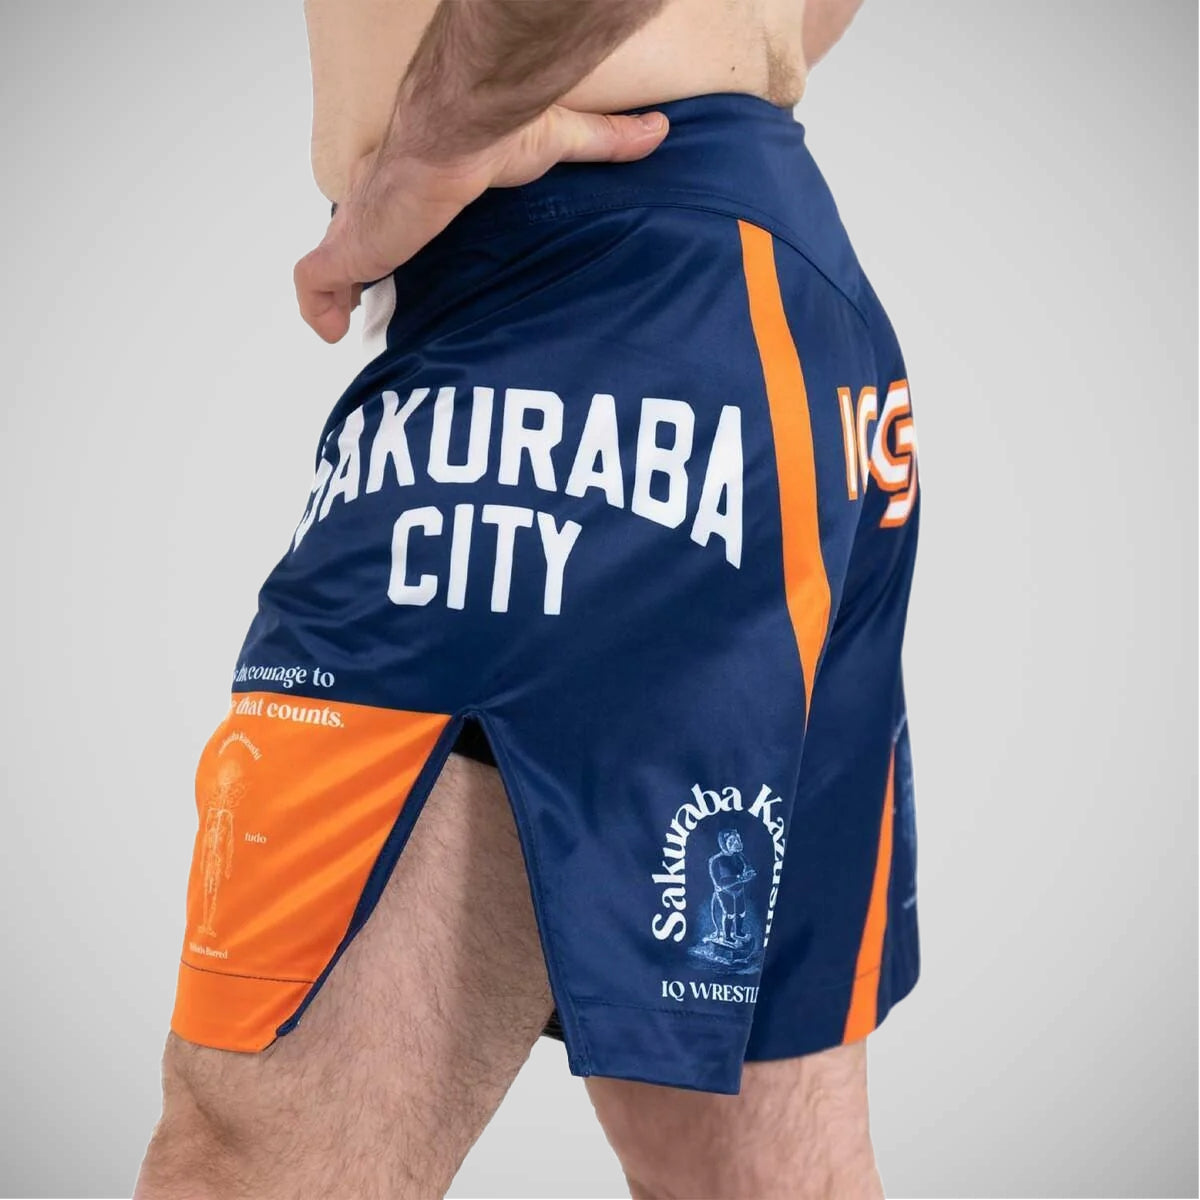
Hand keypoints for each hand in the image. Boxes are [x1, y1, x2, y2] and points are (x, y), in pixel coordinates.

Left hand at [294, 105, 667, 342]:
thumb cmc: (495, 136)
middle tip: (374, 301)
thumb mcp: (561, 144)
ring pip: (331, 263)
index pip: (400, 211)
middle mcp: (386, 208)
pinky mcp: (351, 249)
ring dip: (335, 292)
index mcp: (424, 187)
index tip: (405, 257)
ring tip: (348, 320)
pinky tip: (330, 330)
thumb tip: (659, 132)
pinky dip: (318, 308)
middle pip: (358, 239)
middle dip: (361, 268)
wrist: (461, 131)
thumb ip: (606, 142)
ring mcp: (364, 230)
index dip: (397, 233)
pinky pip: (315, 284)